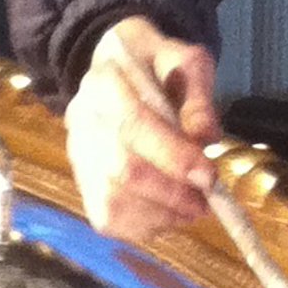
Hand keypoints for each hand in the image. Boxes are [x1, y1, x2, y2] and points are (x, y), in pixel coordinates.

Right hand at [64, 17, 218, 243]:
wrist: (116, 68)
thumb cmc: (156, 67)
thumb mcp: (185, 62)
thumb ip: (197, 95)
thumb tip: (206, 137)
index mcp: (106, 81)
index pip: (135, 125)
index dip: (173, 156)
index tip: (209, 177)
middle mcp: (82, 119)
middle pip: (120, 169)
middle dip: (170, 193)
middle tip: (205, 201)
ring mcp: (78, 153)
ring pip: (111, 201)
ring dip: (159, 214)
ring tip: (191, 209)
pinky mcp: (82, 181)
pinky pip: (107, 218)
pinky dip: (143, 226)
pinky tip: (168, 214)